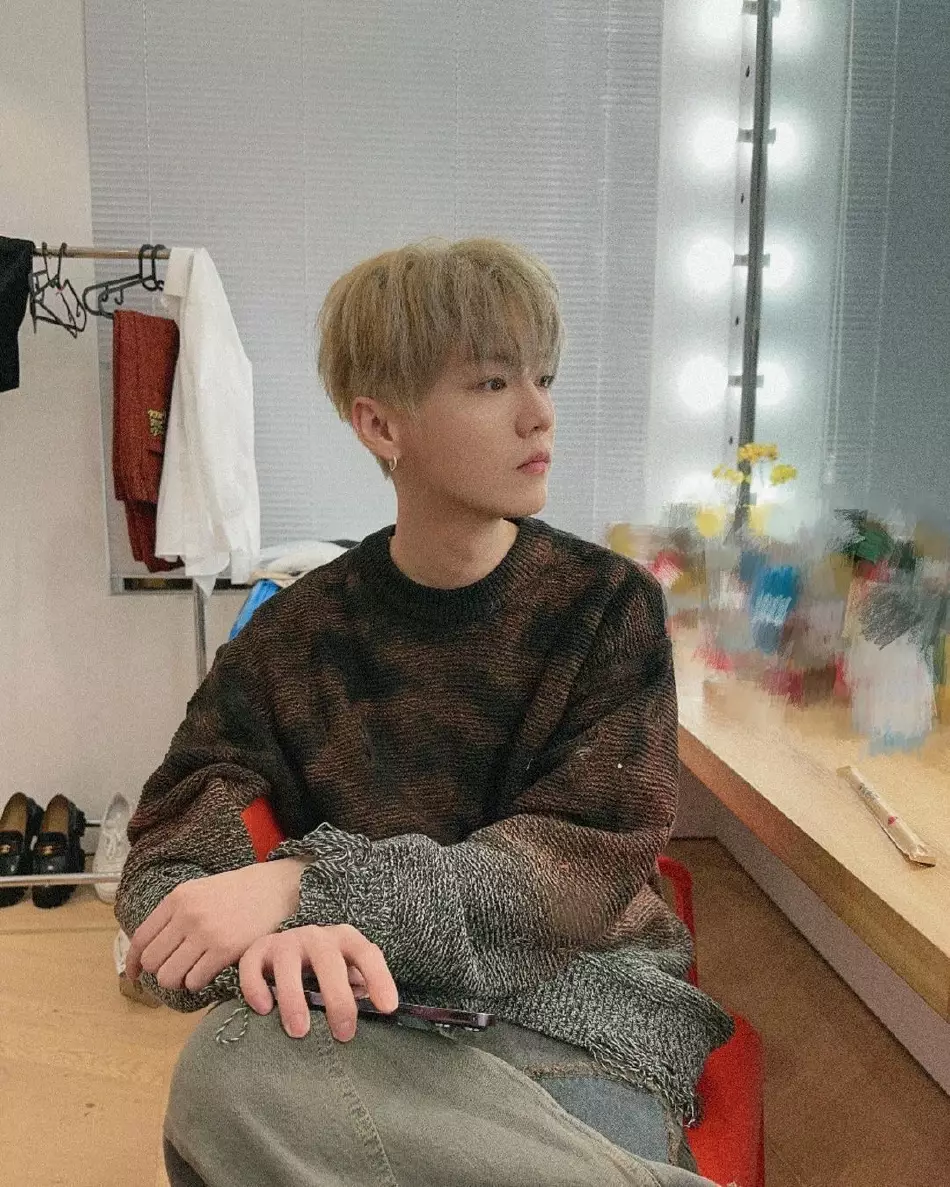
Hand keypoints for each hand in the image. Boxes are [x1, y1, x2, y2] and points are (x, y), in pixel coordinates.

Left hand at [125, 858, 308, 991]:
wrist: (275, 888)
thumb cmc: (237, 892)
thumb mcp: (199, 891)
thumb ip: (175, 914)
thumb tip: (149, 948)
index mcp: (177, 898)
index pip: (141, 938)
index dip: (134, 963)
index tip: (136, 976)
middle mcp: (187, 914)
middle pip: (152, 961)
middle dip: (160, 972)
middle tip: (176, 972)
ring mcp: (205, 932)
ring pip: (169, 976)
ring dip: (178, 981)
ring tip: (191, 975)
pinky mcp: (225, 949)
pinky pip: (194, 981)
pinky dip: (197, 983)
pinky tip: (207, 974)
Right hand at [239, 924, 398, 1041]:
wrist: (285, 947)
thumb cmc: (325, 968)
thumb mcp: (347, 971)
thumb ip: (361, 985)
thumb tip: (378, 1011)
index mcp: (345, 939)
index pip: (367, 954)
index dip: (379, 978)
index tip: (388, 1008)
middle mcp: (317, 936)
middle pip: (329, 962)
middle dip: (338, 999)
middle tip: (343, 1034)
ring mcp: (286, 942)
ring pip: (288, 965)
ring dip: (294, 998)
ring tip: (300, 1031)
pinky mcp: (258, 950)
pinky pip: (252, 966)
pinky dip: (256, 987)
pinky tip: (264, 1009)